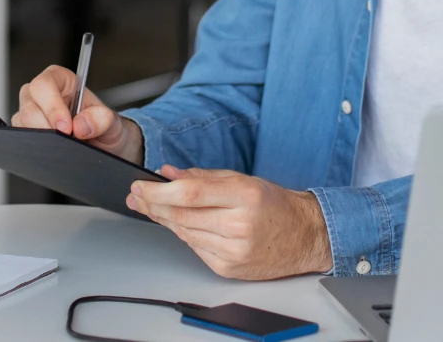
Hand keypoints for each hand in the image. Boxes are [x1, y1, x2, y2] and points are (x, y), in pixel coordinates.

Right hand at [11, 65, 143, 163]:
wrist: (103, 147)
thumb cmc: (104, 127)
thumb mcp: (113, 123)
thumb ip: (103, 120)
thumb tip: (81, 125)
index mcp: (61, 81)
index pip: (44, 85)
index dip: (52, 106)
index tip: (65, 127)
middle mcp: (42, 95)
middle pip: (29, 107)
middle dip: (46, 127)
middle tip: (66, 140)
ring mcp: (31, 114)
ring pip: (22, 124)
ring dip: (42, 139)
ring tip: (63, 146)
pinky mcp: (26, 132)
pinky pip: (21, 139)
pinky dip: (36, 147)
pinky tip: (52, 152)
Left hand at [127, 166, 332, 279]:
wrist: (305, 236)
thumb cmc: (275, 205)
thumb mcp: (242, 179)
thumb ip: (202, 177)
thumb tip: (168, 173)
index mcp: (244, 195)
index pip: (189, 194)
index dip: (158, 191)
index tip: (140, 186)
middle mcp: (239, 224)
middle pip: (181, 215)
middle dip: (153, 205)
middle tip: (137, 196)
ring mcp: (233, 250)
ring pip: (184, 233)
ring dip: (165, 220)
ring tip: (153, 207)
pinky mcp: (229, 268)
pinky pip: (194, 248)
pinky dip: (185, 234)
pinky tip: (182, 224)